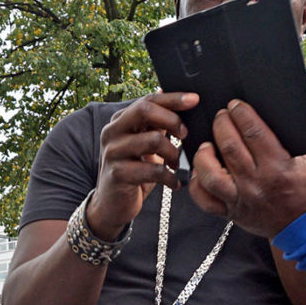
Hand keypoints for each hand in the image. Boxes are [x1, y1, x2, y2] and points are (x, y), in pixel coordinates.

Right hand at [88, 91, 197, 238]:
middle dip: (172, 120)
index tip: (195, 100)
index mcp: (120, 120)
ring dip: (173, 154)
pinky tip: (174, 183)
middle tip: (185, 135)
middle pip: (145, 111)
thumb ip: (156, 124)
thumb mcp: (144, 144)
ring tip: (176, 165)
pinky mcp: (117, 174)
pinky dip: (170, 177)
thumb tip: (180, 102)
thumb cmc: (133, 171)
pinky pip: (153, 170)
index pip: (147, 100)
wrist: (110, 205)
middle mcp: (112, 132)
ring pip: (154, 140)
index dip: (173, 99)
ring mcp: (113, 152)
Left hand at [189, 100, 305, 238]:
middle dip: (222, 124)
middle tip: (221, 116)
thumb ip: (279, 141)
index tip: (236, 105)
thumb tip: (256, 118)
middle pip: (229, 146)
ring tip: (207, 143)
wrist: (302, 225)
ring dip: (204, 153)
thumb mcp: (300, 160)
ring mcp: (240, 199)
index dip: (241, 113)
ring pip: (210, 173)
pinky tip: (201, 171)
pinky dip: (197, 183)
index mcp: (278, 166)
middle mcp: (256, 183)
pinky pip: (203, 199)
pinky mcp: (229, 213)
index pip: (254, 132)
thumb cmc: (302, 189)